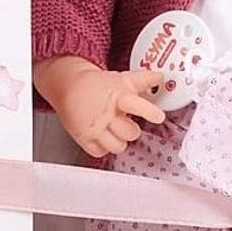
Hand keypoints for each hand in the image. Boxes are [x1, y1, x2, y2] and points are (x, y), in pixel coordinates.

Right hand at [33, 57, 164, 157]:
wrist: (70, 86)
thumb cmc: (99, 85)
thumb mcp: (122, 79)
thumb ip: (144, 80)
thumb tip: (161, 77)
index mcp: (118, 98)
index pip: (136, 105)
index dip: (149, 111)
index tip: (159, 117)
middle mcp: (107, 114)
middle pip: (130, 133)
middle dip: (131, 130)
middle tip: (125, 122)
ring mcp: (95, 128)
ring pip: (117, 147)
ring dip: (119, 140)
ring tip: (114, 130)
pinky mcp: (83, 138)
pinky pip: (100, 152)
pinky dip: (103, 147)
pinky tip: (103, 136)